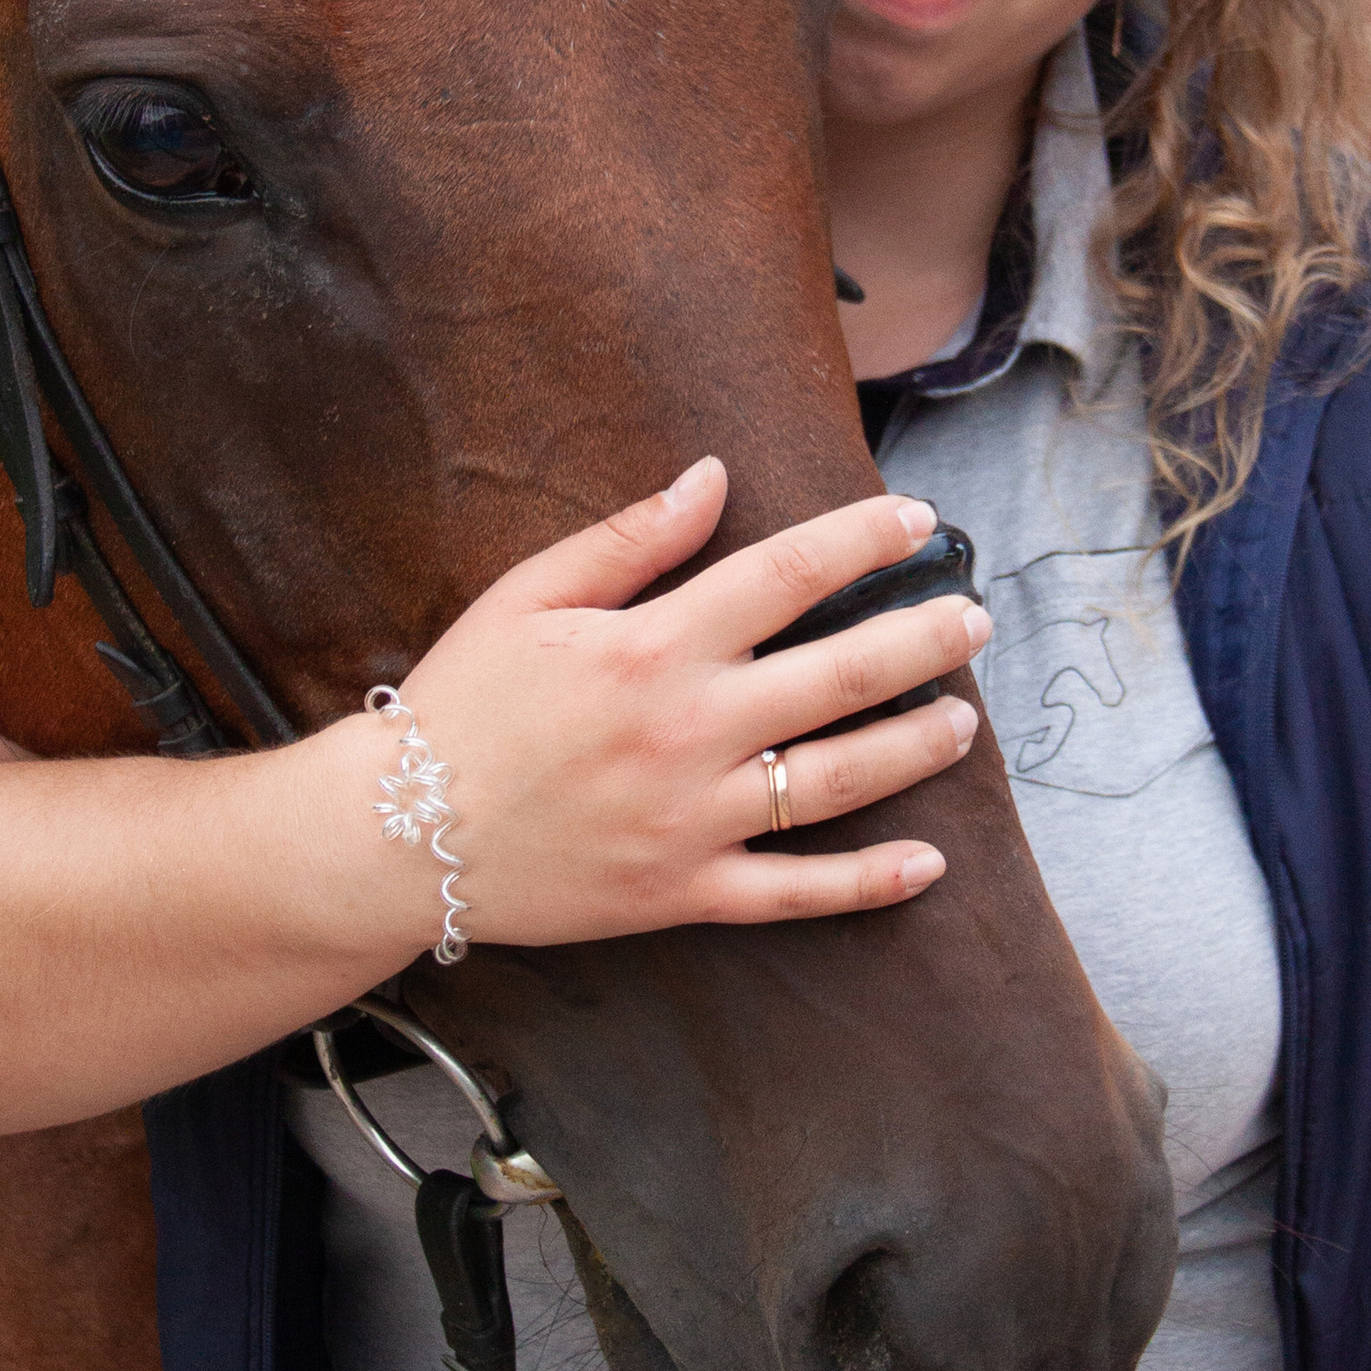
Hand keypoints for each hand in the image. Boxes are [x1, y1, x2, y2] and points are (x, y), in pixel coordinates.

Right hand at [348, 458, 990, 950]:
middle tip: (975, 619)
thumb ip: (629, 539)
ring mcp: (693, 819)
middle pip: (840, 674)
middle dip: (922, 641)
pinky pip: (794, 893)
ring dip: (914, 748)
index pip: (789, 575)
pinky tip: (930, 863)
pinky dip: (867, 883)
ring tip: (965, 723)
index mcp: (654, 646)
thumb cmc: (459, 705)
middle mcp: (689, 730)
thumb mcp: (529, 598)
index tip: (918, 518)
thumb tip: (714, 476)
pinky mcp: (683, 893)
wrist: (395, 837)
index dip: (864, 540)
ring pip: (837, 781)